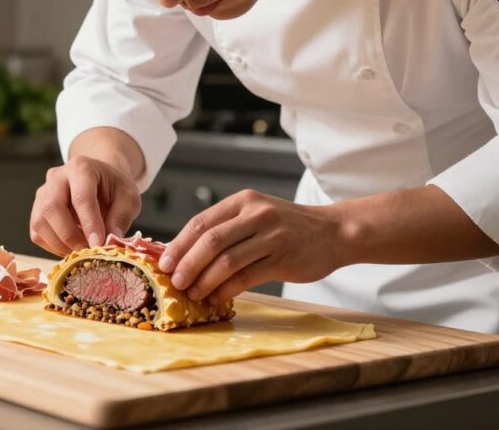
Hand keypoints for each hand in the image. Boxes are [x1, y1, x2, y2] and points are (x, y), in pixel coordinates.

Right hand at [29, 155, 141, 256]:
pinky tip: (72, 248)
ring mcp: (43, 193)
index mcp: (81, 167)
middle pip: (51, 208)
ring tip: (82, 251)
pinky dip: (53, 247)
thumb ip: (121, 218)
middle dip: (69, 235)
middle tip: (88, 251)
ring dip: (60, 244)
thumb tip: (110, 242)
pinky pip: (37, 233)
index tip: (98, 244)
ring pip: (40, 222)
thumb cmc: (115, 188)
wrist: (101, 180)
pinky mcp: (37, 210)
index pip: (81, 197)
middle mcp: (56, 177)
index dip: (89, 223)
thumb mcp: (129, 197)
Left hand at [158, 189, 348, 305]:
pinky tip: (217, 298)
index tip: (163, 264)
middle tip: (175, 282)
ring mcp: (272, 236)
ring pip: (227, 261)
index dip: (178, 245)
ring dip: (205, 281)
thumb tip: (184, 254)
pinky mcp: (284, 258)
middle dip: (187, 265)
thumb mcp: (256, 215)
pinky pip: (246, 277)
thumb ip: (226, 229)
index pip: (200, 223)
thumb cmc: (286, 227)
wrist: (334, 232)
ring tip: (194, 293)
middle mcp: (256, 214)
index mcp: (242, 201)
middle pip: (210, 242)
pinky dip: (227, 290)